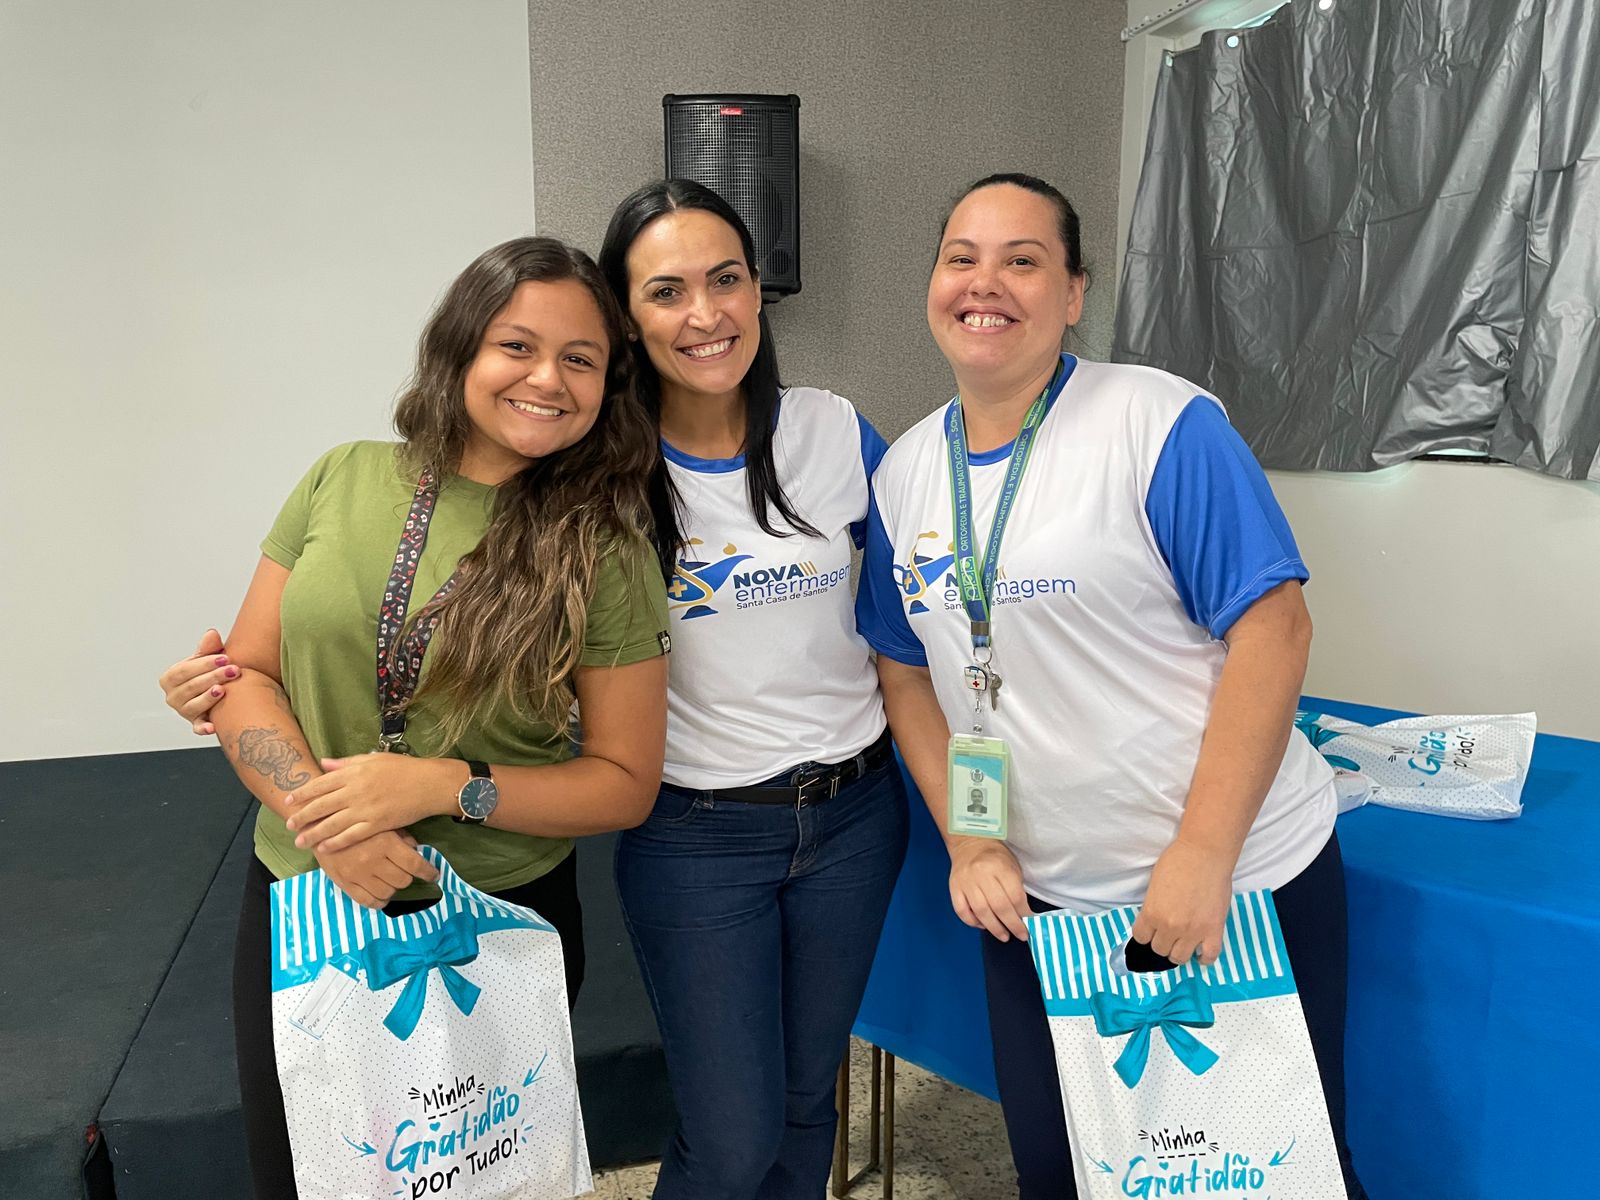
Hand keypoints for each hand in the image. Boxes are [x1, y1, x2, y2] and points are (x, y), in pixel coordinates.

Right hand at [156, 629, 237, 734]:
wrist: (219, 688)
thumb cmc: (210, 671)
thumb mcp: (208, 658)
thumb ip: (208, 648)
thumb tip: (212, 634)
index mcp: (170, 678)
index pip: (184, 670)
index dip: (204, 664)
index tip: (224, 658)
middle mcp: (173, 696)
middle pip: (190, 687)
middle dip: (213, 677)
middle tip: (233, 670)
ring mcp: (183, 711)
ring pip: (193, 706)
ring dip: (208, 698)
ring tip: (223, 689)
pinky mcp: (196, 723)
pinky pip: (197, 727)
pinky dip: (203, 728)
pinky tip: (213, 726)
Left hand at [286, 754, 464, 851]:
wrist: (428, 784)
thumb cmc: (402, 769)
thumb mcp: (373, 759)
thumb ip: (346, 763)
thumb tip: (323, 764)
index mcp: (353, 772)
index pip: (320, 784)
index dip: (302, 794)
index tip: (288, 801)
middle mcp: (355, 790)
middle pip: (321, 806)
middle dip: (302, 817)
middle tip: (289, 825)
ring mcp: (365, 809)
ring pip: (332, 824)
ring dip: (313, 834)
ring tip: (300, 841)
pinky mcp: (377, 824)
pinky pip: (351, 835)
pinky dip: (335, 842)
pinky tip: (324, 848)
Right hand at [315, 829, 438, 908]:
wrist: (318, 824)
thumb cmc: (355, 820)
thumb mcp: (382, 822)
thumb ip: (401, 836)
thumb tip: (415, 850)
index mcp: (386, 843)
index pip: (415, 865)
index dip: (428, 872)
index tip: (434, 874)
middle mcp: (373, 861)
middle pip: (403, 880)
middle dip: (409, 876)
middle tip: (406, 871)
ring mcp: (358, 874)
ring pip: (388, 892)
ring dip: (394, 887)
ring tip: (392, 879)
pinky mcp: (344, 883)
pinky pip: (367, 901)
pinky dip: (379, 901)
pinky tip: (382, 895)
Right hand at [948, 838, 1030, 941]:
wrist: (970, 843)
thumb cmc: (995, 857)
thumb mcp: (1012, 866)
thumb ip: (1016, 889)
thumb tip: (1022, 916)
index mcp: (1000, 866)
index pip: (1014, 895)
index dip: (1024, 913)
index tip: (1029, 922)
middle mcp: (981, 874)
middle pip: (999, 906)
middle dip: (1012, 924)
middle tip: (1020, 935)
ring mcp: (966, 882)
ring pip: (981, 911)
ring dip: (994, 928)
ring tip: (1004, 936)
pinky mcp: (954, 888)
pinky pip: (962, 911)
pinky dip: (973, 923)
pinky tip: (983, 926)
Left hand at [1130, 838, 1235, 967]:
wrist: (1205, 853)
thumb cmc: (1178, 861)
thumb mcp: (1154, 884)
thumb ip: (1153, 906)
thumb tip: (1156, 920)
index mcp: (1151, 913)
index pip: (1141, 938)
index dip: (1145, 934)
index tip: (1151, 931)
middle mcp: (1170, 926)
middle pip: (1159, 949)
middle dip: (1162, 942)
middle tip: (1168, 934)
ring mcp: (1193, 931)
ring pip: (1180, 958)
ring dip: (1179, 952)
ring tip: (1182, 943)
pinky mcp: (1214, 930)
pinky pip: (1209, 956)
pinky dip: (1204, 958)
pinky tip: (1201, 953)